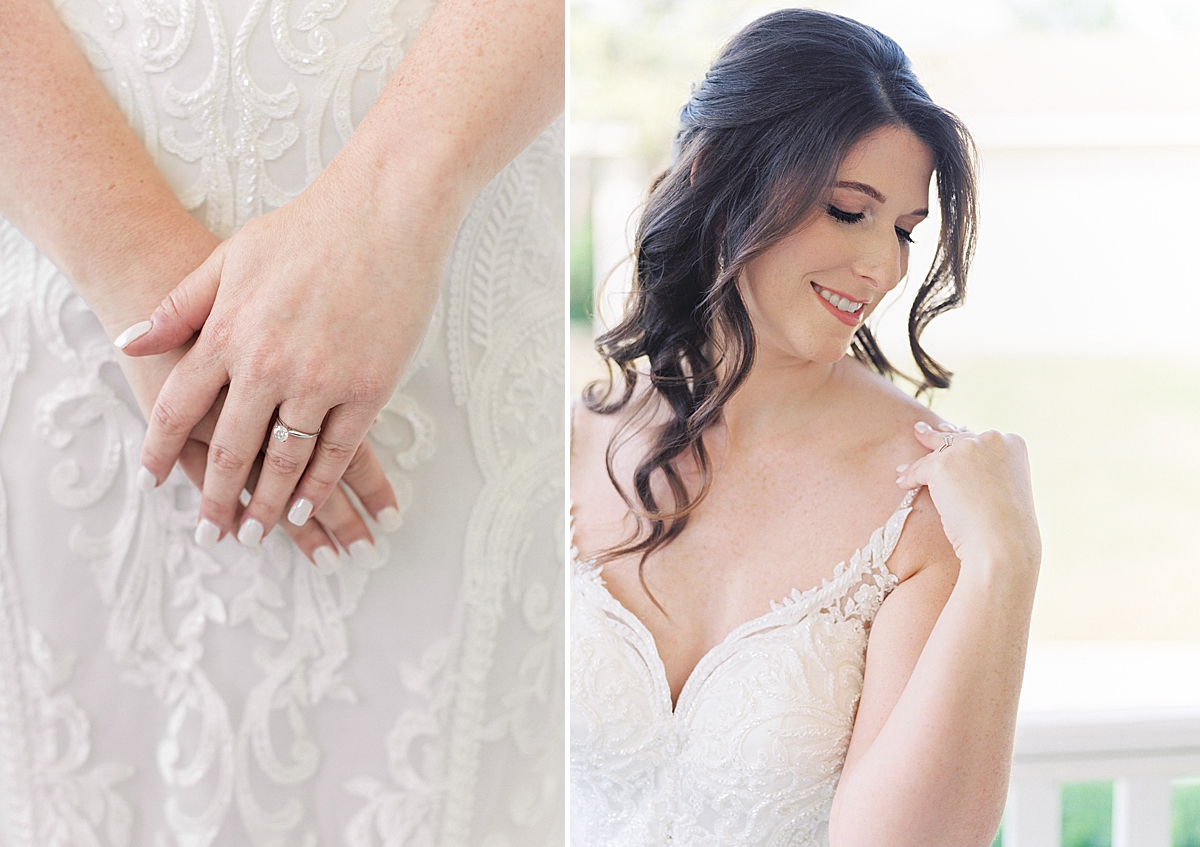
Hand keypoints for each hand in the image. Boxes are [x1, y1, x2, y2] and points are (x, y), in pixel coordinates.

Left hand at [119, 169, 449, 547]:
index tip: (155, 481)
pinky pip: (338, 451)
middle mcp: (267, 364)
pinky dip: (320, 486)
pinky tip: (307, 507)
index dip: (161, 450)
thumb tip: (130, 343)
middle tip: (212, 531)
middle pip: (230, 449)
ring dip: (269, 506)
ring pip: (285, 462)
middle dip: (216, 499)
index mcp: (228, 332)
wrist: (385, 211)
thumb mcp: (230, 256)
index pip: (180, 408)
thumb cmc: (310, 227)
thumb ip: (180, 306)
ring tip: (257, 534)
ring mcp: (320, 380)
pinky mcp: (369, 388)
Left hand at [895, 421, 1040, 582]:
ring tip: (904, 464)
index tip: (950, 434)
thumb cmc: (1009, 526)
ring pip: (936, 453)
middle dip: (937, 437)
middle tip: (921, 431)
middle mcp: (990, 439)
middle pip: (956, 439)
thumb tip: (968, 469)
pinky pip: (920, 469)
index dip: (962, 441)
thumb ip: (992, 471)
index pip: (980, 438)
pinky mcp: (942, 464)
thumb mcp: (1009, 488)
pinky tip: (903, 484)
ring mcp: (966, 449)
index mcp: (1013, 442)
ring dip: (918, 461)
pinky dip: (910, 477)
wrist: (1003, 542)